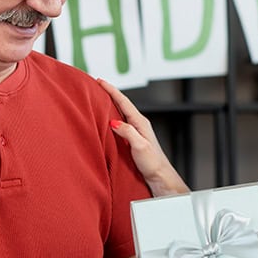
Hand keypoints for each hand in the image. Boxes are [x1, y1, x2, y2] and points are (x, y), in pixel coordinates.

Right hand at [98, 78, 187, 195]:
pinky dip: (113, 115)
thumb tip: (113, 122)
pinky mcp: (134, 138)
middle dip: (109, 93)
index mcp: (140, 122)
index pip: (123, 102)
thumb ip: (128, 132)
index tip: (100, 81)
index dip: (111, 90)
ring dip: (111, 103)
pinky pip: (121, 121)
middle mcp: (139, 124)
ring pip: (121, 112)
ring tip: (99, 97)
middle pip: (122, 103)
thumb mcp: (139, 146)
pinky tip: (107, 118)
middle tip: (97, 84)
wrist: (160, 176)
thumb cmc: (152, 163)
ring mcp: (137, 130)